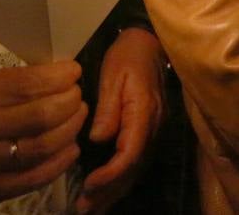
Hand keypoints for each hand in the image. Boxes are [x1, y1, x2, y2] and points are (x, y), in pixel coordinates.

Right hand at [0, 60, 86, 213]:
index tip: (74, 72)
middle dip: (69, 102)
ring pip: (41, 146)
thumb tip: (52, 75)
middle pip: (38, 115)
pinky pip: (34, 177)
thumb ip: (4, 85)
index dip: (56, 77)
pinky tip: (70, 149)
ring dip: (69, 130)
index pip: (24, 84)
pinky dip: (60, 162)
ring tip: (79, 117)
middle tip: (78, 96)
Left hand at [77, 28, 166, 214]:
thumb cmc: (128, 55)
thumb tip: (98, 139)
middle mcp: (153, 127)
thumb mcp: (114, 75)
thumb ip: (108, 108)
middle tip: (85, 207)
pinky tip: (107, 190)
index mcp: (144, 113)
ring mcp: (153, 130)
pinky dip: (121, 179)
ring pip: (136, 169)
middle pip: (134, 168)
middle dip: (110, 191)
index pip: (130, 153)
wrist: (148, 41)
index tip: (90, 186)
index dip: (111, 174)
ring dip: (115, 190)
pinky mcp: (148, 131)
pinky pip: (136, 161)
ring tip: (92, 207)